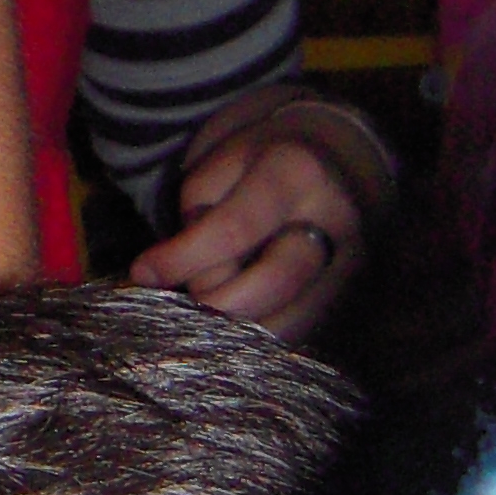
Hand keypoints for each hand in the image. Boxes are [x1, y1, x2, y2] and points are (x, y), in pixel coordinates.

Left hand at [131, 100, 380, 345]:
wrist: (338, 162)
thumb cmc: (265, 161)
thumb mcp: (222, 165)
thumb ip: (199, 218)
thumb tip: (170, 281)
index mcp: (296, 174)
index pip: (234, 229)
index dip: (182, 258)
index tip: (142, 273)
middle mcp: (335, 222)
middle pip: (270, 284)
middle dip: (215, 299)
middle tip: (187, 292)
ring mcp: (352, 264)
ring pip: (287, 321)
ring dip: (236, 324)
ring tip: (211, 302)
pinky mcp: (353, 297)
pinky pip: (299, 332)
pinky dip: (259, 333)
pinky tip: (237, 316)